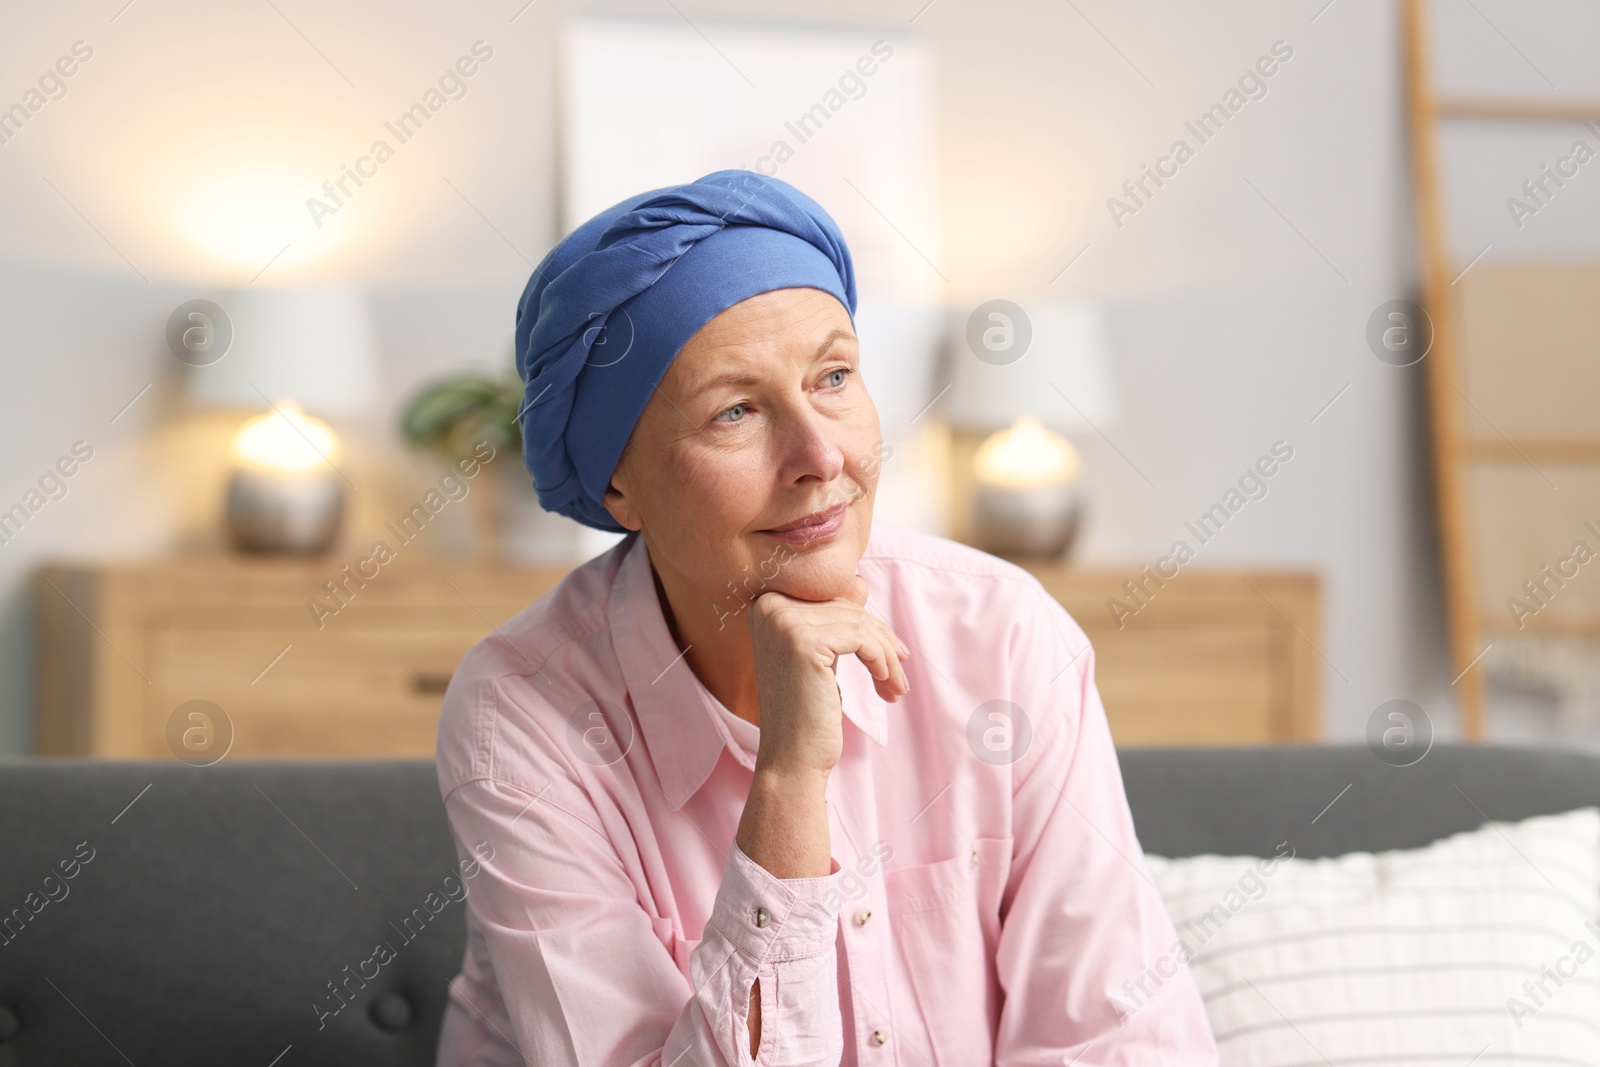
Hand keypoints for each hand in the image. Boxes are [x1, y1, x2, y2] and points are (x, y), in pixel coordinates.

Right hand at [745, 573, 909, 779]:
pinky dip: (882, 660)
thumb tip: (859, 581)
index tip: (893, 651)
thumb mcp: (819, 655)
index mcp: (766, 604)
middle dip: (882, 642)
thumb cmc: (805, 711)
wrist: (791, 758)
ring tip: (896, 686)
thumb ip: (833, 617)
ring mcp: (784, 622)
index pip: (832, 597)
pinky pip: (862, 638)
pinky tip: (885, 685)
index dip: (867, 623)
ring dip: (888, 656)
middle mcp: (769, 606)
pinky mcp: (804, 641)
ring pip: (860, 623)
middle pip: (848, 608)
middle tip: (900, 676)